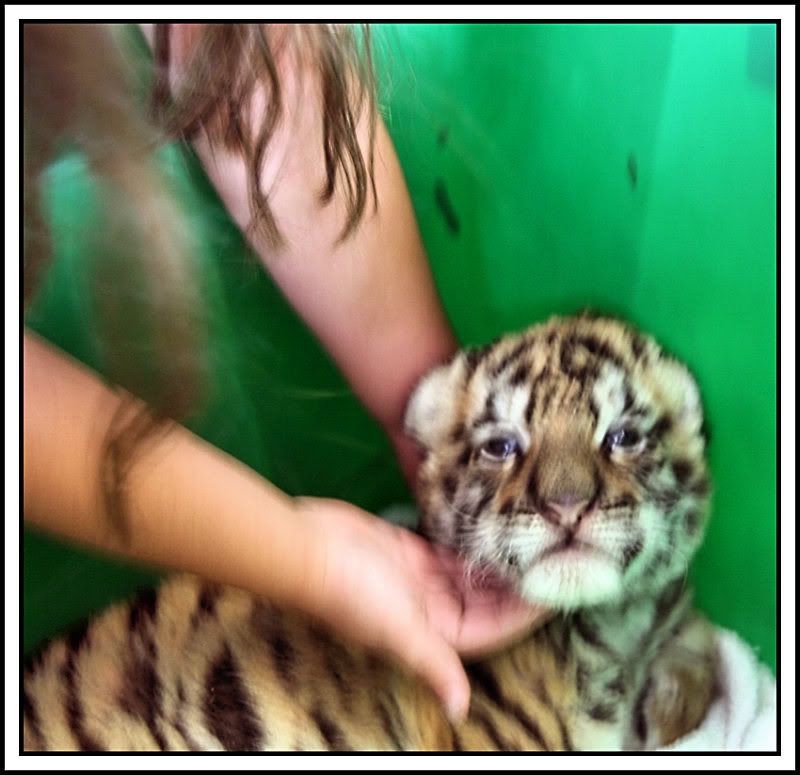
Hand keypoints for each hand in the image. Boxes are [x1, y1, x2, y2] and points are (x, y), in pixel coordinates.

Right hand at [297, 498, 546, 721]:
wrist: (307, 547)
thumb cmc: (351, 590)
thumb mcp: (396, 629)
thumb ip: (432, 664)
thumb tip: (460, 710)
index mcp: (432, 634)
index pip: (491, 628)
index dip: (524, 613)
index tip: (557, 590)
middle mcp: (430, 610)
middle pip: (485, 602)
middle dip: (516, 586)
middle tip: (553, 557)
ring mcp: (420, 579)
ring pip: (471, 575)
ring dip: (498, 563)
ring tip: (533, 540)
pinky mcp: (409, 550)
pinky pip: (450, 550)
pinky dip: (473, 543)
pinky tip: (495, 527)